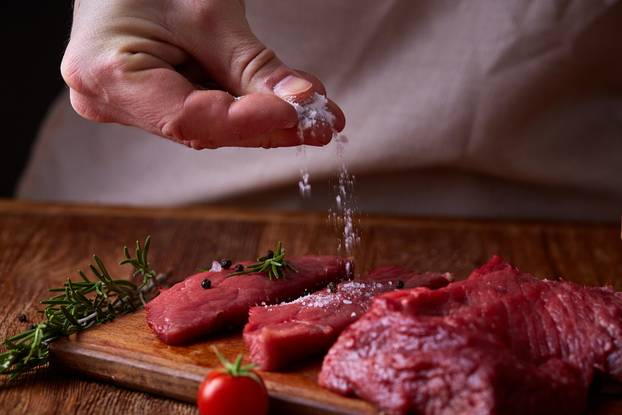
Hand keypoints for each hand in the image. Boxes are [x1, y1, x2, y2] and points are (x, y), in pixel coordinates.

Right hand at [60, 0, 344, 148]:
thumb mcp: (207, 14)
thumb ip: (252, 65)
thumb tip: (304, 101)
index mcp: (107, 75)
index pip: (188, 118)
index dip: (248, 122)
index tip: (299, 114)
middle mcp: (111, 100)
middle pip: (202, 129)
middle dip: (269, 125)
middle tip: (322, 123)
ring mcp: (129, 103)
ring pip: (209, 125)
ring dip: (265, 119)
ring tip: (314, 112)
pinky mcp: (151, 99)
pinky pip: (204, 110)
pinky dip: (247, 108)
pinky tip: (286, 104)